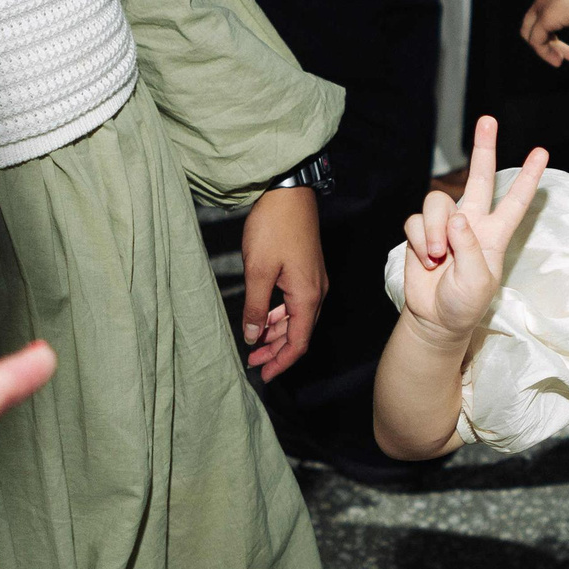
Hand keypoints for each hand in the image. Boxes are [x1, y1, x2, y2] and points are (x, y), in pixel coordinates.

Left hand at [241, 186, 326, 383]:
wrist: (288, 193)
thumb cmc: (274, 227)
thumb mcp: (258, 271)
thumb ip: (257, 307)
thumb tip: (254, 336)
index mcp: (307, 296)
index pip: (298, 342)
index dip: (281, 362)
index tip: (264, 375)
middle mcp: (316, 292)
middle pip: (299, 334)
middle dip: (276, 351)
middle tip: (252, 362)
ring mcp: (313, 281)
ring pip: (298, 319)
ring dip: (277, 333)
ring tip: (255, 344)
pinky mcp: (307, 271)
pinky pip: (296, 303)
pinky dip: (281, 316)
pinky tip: (265, 317)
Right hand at [396, 116, 547, 342]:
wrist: (434, 319)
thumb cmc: (463, 304)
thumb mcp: (477, 282)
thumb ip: (470, 248)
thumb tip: (457, 216)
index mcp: (494, 234)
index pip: (515, 201)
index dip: (528, 178)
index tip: (542, 152)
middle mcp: (471, 223)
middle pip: (479, 178)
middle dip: (483, 149)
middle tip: (488, 120)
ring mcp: (445, 226)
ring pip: (437, 203)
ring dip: (434, 231)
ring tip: (438, 258)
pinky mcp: (421, 232)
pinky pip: (416, 222)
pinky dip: (419, 241)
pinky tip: (426, 260)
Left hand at [520, 0, 568, 67]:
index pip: (547, 7)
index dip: (562, 22)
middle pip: (535, 21)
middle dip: (550, 39)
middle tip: (567, 53)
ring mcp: (541, 4)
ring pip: (532, 32)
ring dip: (547, 49)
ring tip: (561, 60)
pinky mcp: (545, 17)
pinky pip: (537, 41)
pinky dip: (545, 52)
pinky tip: (558, 60)